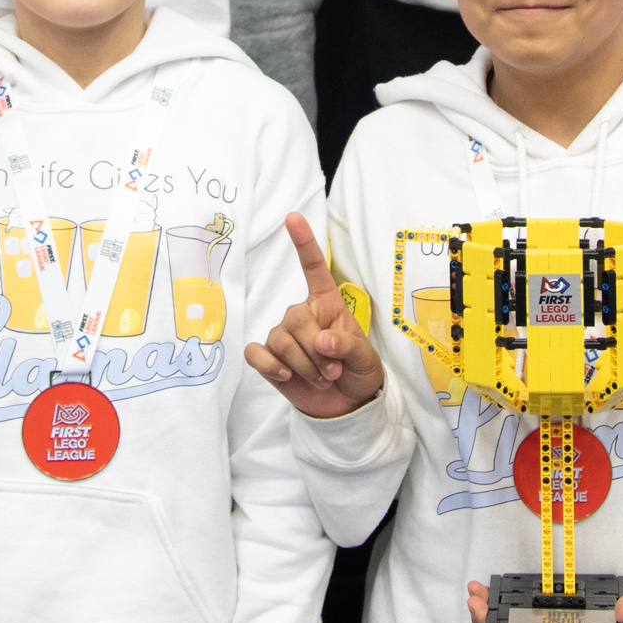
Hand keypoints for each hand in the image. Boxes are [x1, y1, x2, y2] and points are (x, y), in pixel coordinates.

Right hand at [243, 212, 383, 417]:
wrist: (345, 405)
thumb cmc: (357, 371)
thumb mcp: (365, 359)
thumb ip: (347, 346)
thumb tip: (321, 342)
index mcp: (327, 303)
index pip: (313, 268)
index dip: (303, 242)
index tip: (293, 217)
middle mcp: (302, 314)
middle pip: (295, 319)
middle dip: (317, 352)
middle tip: (333, 371)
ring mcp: (283, 335)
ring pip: (281, 341)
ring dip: (304, 366)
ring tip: (322, 377)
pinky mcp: (269, 359)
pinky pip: (256, 354)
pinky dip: (270, 366)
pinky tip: (285, 376)